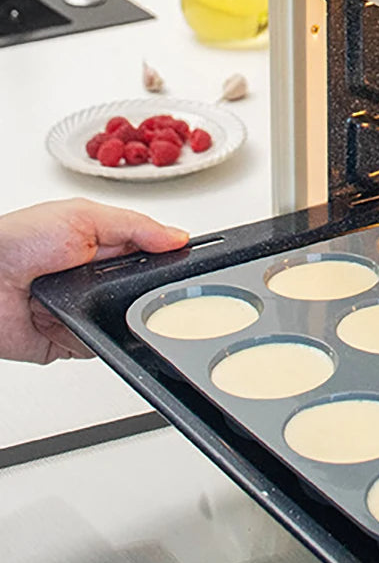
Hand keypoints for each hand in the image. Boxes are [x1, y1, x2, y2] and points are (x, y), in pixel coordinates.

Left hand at [0, 198, 187, 362]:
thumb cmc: (14, 241)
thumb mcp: (83, 216)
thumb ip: (136, 226)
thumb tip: (178, 237)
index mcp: (102, 247)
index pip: (150, 255)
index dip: (166, 258)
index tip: (177, 259)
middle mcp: (94, 281)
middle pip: (142, 293)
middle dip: (140, 291)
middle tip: (121, 280)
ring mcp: (83, 312)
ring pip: (125, 322)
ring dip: (112, 314)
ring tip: (85, 297)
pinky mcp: (69, 341)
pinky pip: (99, 346)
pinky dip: (91, 338)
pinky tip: (71, 320)